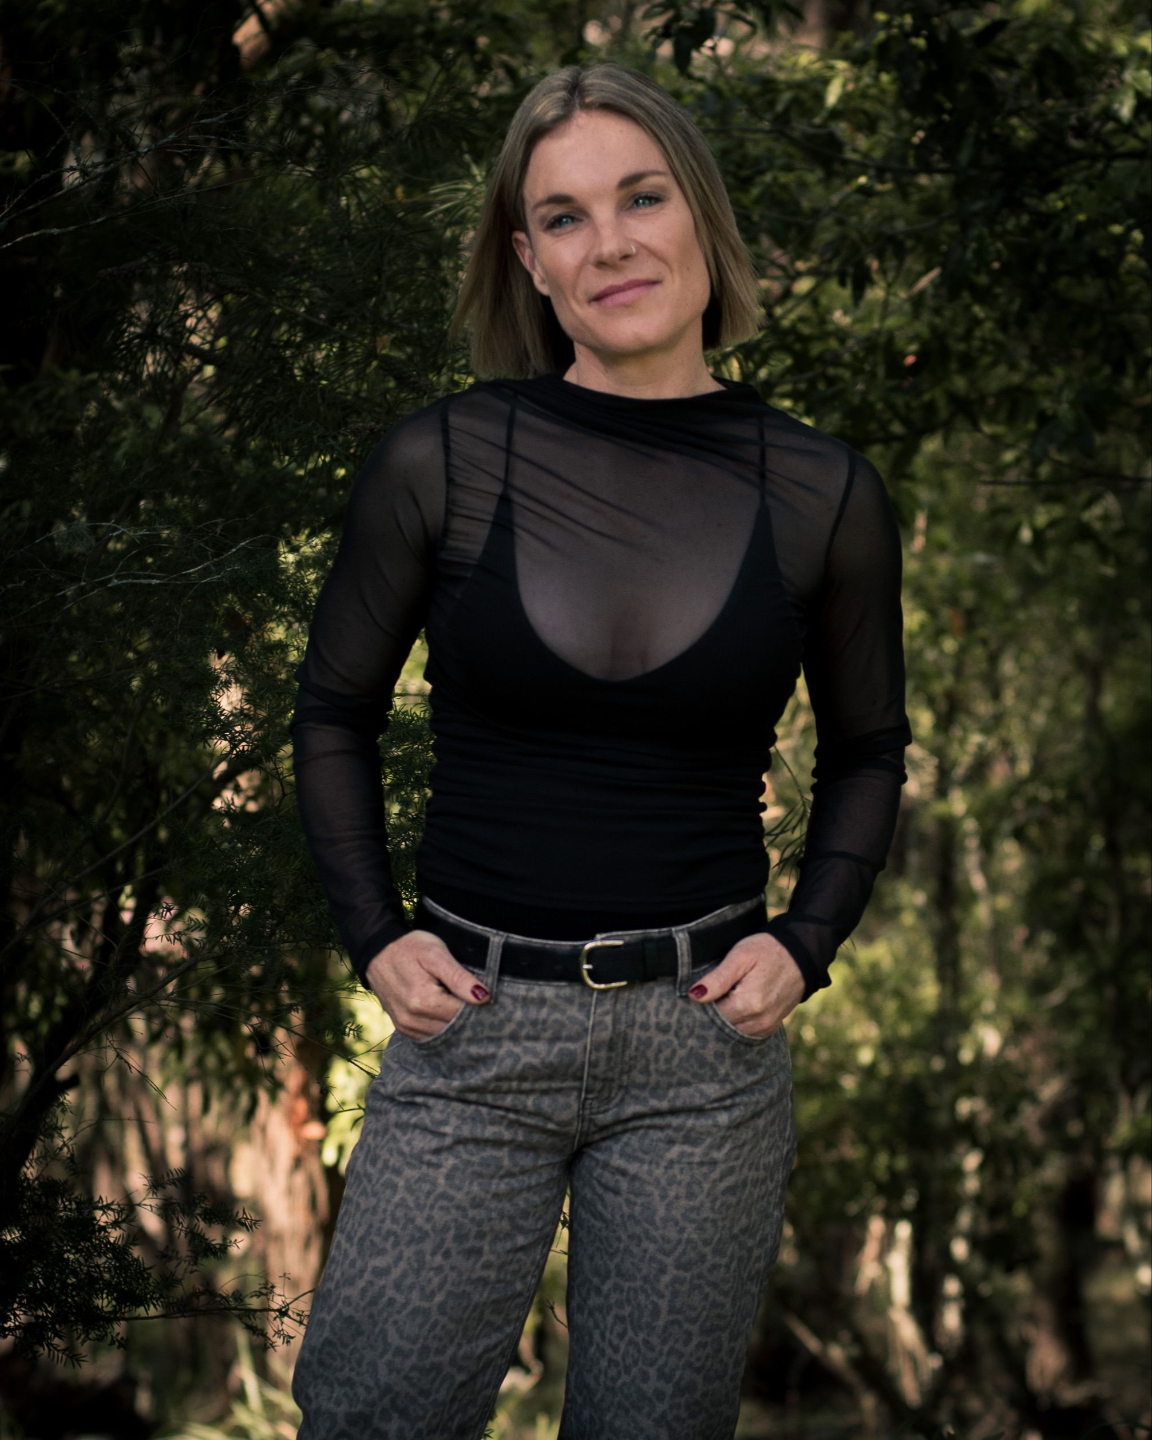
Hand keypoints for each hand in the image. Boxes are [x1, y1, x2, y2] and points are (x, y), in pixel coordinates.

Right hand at [364, 929, 489, 1039]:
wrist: (377, 952)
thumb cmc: (409, 948)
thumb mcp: (436, 953)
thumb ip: (459, 977)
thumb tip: (484, 997)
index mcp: (423, 1001)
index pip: (463, 1015)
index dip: (479, 1007)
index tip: (485, 996)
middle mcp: (413, 1019)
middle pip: (454, 1029)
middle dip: (469, 1017)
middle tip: (477, 1000)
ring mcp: (406, 1027)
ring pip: (444, 1036)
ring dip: (456, 1025)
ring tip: (461, 1004)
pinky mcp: (403, 1029)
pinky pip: (430, 1037)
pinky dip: (443, 1029)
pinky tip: (448, 1013)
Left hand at [687, 933, 804, 1037]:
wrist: (801, 954)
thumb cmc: (768, 950)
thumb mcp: (740, 957)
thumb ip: (717, 979)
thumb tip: (694, 996)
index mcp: (749, 1004)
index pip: (711, 1016)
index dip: (700, 1005)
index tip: (697, 992)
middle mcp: (759, 1021)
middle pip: (721, 1027)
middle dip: (711, 1014)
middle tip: (709, 994)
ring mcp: (766, 1027)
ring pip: (732, 1032)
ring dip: (724, 1019)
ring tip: (723, 997)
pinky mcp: (770, 1027)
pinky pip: (745, 1033)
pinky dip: (736, 1023)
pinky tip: (734, 1006)